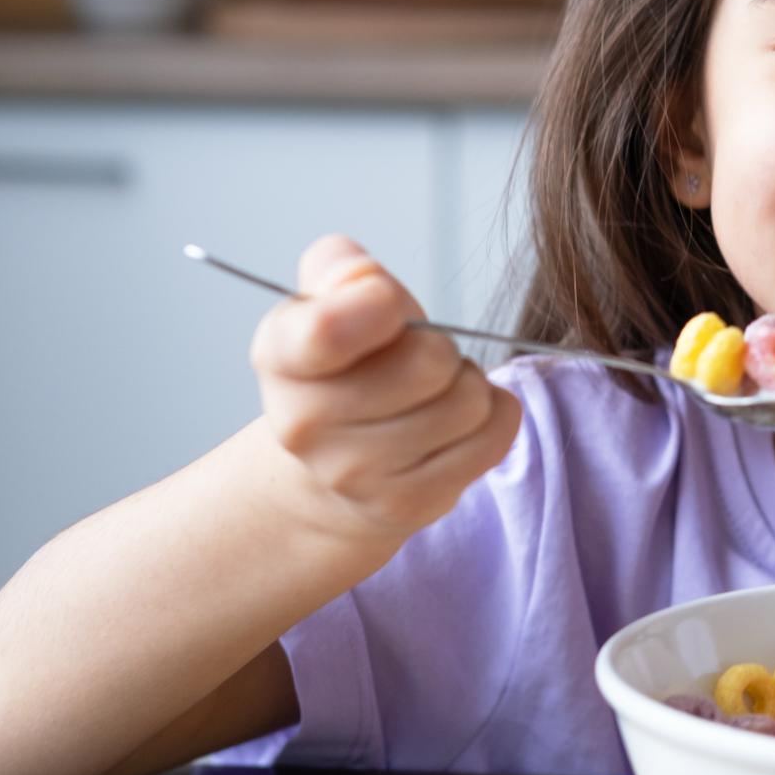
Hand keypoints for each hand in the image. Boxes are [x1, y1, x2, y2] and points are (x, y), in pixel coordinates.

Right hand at [250, 233, 521, 542]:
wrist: (335, 469)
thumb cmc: (350, 367)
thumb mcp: (330, 303)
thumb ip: (338, 270)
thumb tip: (362, 277)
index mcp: (282, 357)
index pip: (327, 331)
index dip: (379, 304)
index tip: (386, 301)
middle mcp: (306, 425)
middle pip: (430, 361)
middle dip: (439, 346)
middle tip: (418, 358)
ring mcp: (355, 475)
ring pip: (468, 401)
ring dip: (467, 384)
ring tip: (435, 392)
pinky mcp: (409, 504)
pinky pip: (493, 436)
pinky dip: (492, 417)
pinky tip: (455, 423)